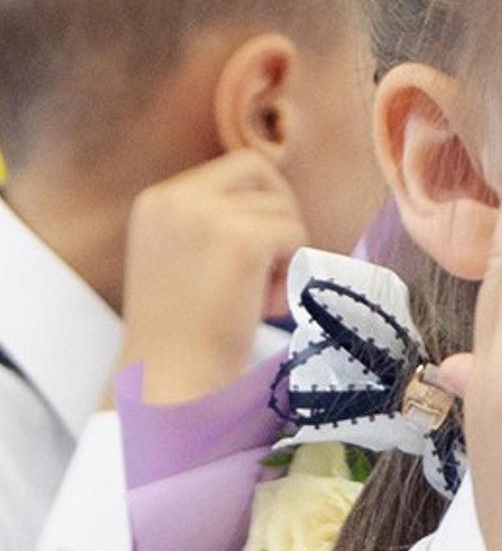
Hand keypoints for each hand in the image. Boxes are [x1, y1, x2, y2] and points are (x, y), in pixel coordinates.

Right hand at [117, 151, 308, 403]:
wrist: (169, 381)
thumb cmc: (185, 333)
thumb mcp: (182, 259)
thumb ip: (213, 223)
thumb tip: (277, 198)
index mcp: (157, 201)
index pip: (236, 170)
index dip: (260, 207)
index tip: (253, 256)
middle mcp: (173, 198)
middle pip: (260, 173)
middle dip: (279, 217)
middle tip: (269, 270)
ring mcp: (205, 215)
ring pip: (283, 210)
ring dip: (283, 255)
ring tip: (256, 298)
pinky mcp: (240, 239)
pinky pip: (296, 236)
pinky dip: (292, 272)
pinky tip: (265, 306)